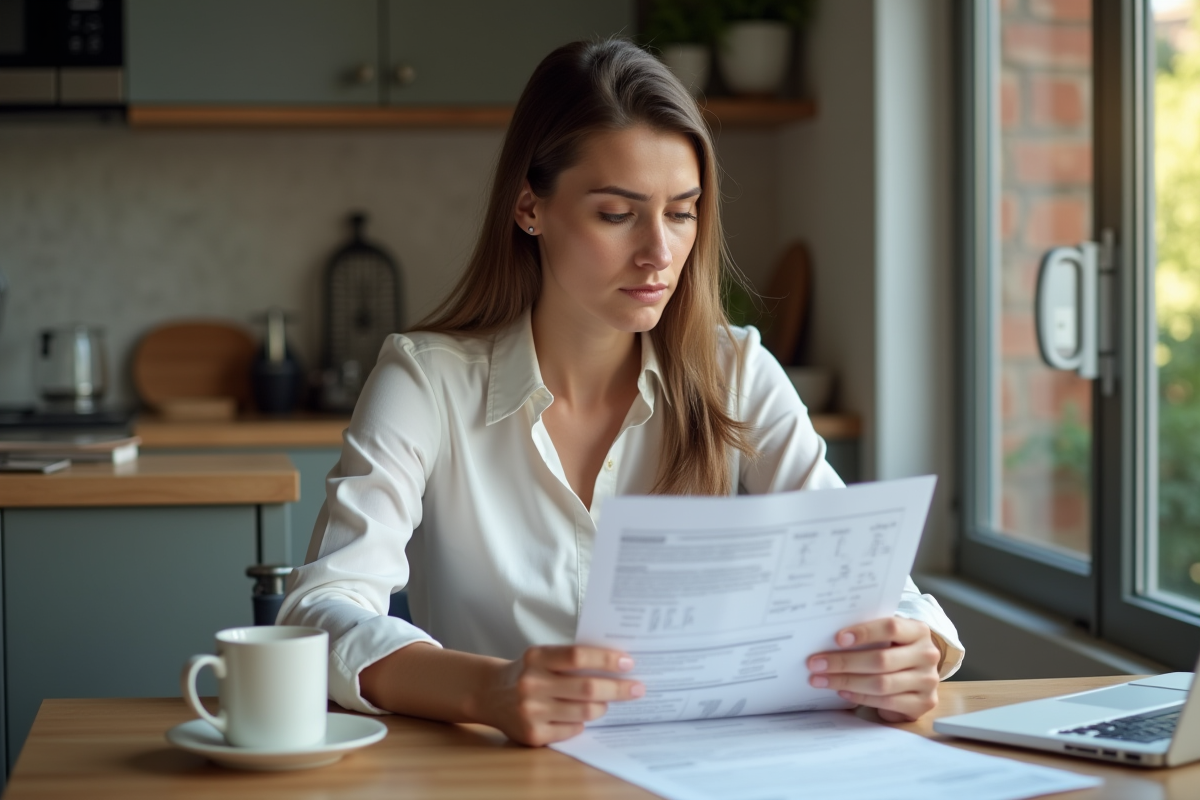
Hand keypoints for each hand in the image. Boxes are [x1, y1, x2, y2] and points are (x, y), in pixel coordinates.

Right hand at [475, 645, 644, 745]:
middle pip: (586, 687)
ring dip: (602, 707)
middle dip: (618, 688)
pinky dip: (581, 723)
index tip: (628, 662)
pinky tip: (580, 717)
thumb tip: (616, 665)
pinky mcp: (532, 734)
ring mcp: (530, 711)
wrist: (490, 694)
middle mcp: (531, 684)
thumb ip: (571, 659)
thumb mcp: (543, 657)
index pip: (578, 656)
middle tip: (637, 688)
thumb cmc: (527, 672)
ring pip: (583, 712)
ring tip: (607, 702)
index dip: (606, 659)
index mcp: (536, 658)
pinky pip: (571, 730)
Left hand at [806, 617, 941, 721]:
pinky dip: (860, 697)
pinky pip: (886, 702)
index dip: (864, 632)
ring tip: (821, 680)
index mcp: (919, 631)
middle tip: (816, 663)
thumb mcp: (889, 637)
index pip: (891, 627)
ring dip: (846, 682)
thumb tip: (826, 636)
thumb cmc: (896, 649)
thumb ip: (869, 634)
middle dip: (844, 662)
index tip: (837, 639)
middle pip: (881, 660)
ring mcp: (927, 681)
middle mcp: (927, 655)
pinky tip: (842, 691)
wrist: (920, 674)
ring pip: (881, 684)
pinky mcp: (923, 703)